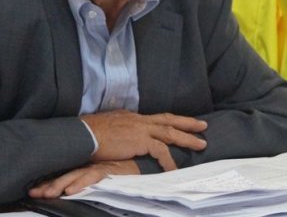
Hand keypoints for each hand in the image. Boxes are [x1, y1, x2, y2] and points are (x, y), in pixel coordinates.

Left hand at [28, 160, 138, 198]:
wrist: (141, 158)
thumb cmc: (121, 165)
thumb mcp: (101, 171)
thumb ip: (87, 175)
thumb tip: (71, 186)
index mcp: (83, 165)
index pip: (62, 174)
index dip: (47, 182)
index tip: (33, 189)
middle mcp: (87, 165)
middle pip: (63, 175)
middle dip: (47, 185)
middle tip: (33, 192)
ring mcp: (96, 166)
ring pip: (74, 176)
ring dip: (59, 185)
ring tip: (47, 194)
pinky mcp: (108, 170)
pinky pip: (92, 177)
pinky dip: (81, 183)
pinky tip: (71, 190)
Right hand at [81, 110, 207, 170]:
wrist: (83, 134)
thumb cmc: (90, 134)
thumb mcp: (108, 128)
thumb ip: (119, 130)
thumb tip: (122, 136)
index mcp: (131, 117)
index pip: (155, 118)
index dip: (170, 120)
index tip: (181, 122)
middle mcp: (138, 120)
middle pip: (168, 119)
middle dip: (187, 122)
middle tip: (203, 125)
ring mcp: (140, 128)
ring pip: (170, 132)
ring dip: (187, 139)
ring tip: (201, 144)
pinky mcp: (140, 140)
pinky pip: (160, 150)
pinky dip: (169, 160)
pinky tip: (174, 169)